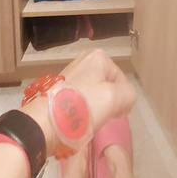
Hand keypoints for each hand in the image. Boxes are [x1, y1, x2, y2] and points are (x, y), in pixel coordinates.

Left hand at [21, 49, 136, 154]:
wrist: (47, 121)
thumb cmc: (84, 105)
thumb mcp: (116, 98)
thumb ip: (130, 94)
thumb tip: (124, 101)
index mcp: (99, 57)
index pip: (123, 82)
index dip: (122, 100)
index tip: (114, 113)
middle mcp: (84, 59)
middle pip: (109, 86)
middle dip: (109, 102)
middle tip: (101, 115)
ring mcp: (71, 72)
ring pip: (96, 93)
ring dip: (96, 107)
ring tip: (88, 118)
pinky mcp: (61, 87)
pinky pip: (82, 98)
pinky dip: (83, 108)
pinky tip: (78, 117)